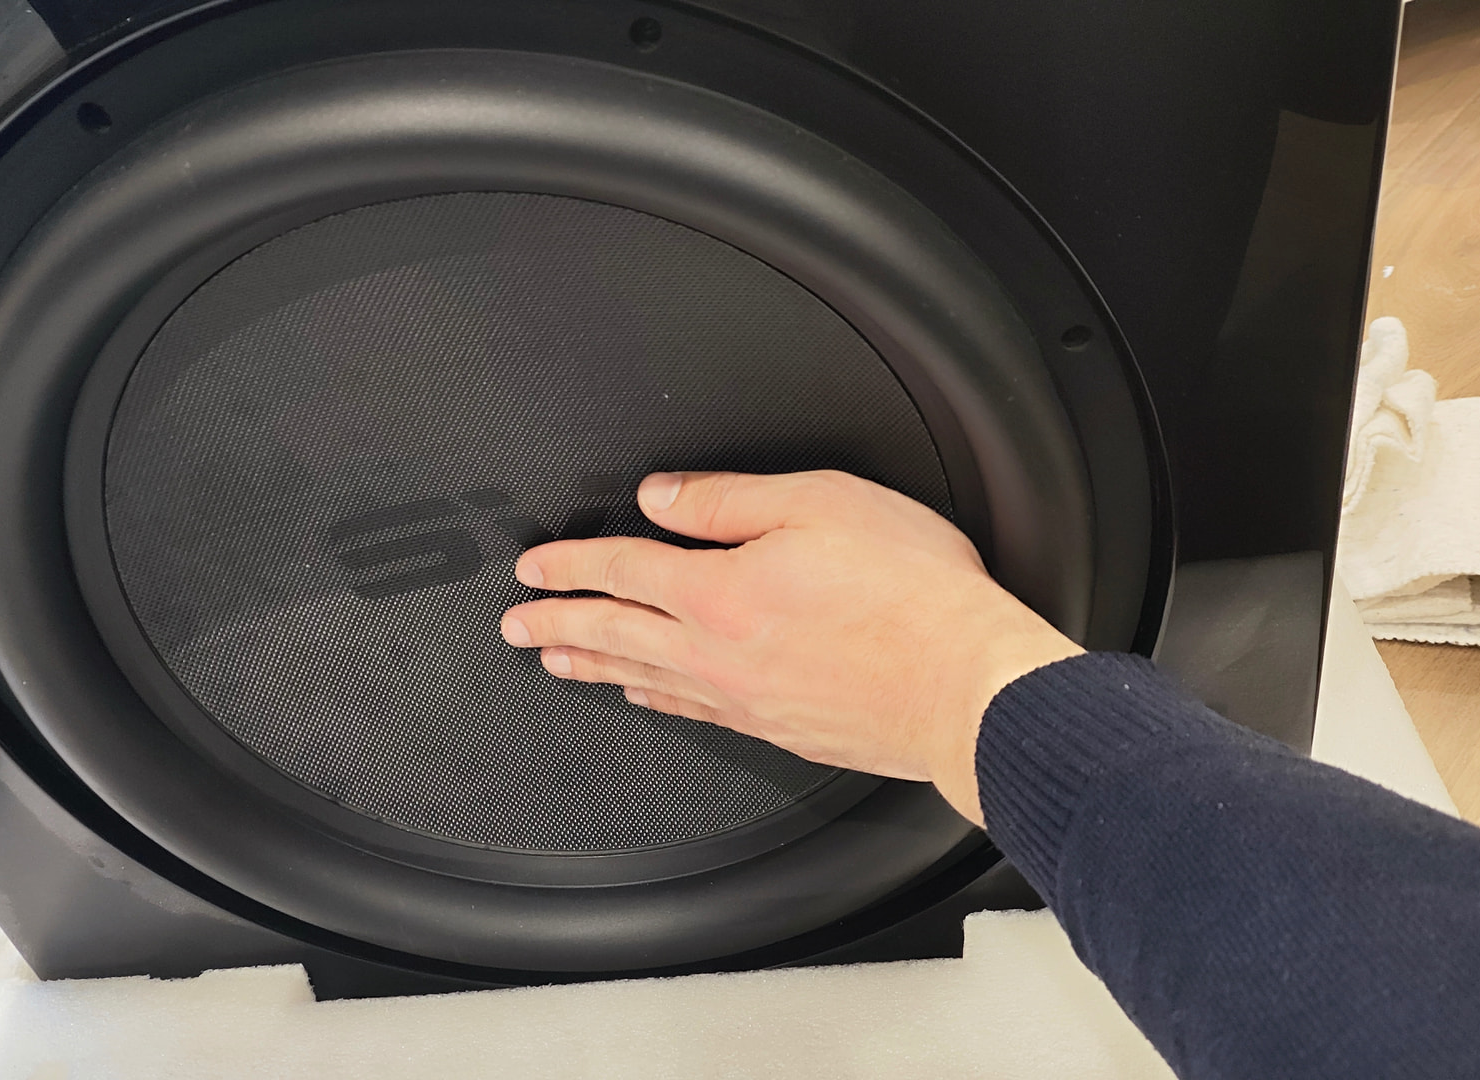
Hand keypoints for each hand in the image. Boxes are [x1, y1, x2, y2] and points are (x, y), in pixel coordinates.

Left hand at [498, 470, 1082, 823]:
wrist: (965, 687)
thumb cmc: (913, 595)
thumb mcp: (822, 503)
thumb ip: (731, 499)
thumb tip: (663, 497)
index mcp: (719, 590)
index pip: (622, 569)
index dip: (570, 564)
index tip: (533, 567)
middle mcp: (718, 653)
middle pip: (613, 633)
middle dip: (556, 623)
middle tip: (514, 625)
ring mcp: (745, 699)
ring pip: (644, 678)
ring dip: (592, 665)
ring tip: (554, 661)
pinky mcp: (779, 729)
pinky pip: (692, 711)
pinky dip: (654, 699)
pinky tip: (644, 697)